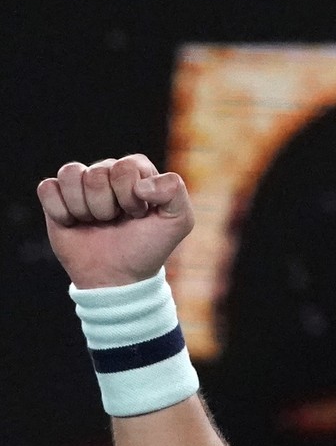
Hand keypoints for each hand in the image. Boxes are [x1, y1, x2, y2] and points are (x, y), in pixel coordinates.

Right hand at [37, 155, 192, 288]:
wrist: (117, 277)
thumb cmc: (148, 247)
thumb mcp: (178, 222)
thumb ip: (174, 192)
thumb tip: (141, 184)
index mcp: (137, 171)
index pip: (126, 167)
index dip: (130, 195)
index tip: (138, 215)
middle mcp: (108, 171)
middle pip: (97, 173)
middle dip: (107, 206)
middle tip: (115, 221)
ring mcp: (81, 183)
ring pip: (70, 175)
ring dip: (84, 208)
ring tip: (96, 222)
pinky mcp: (56, 197)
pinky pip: (47, 188)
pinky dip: (60, 211)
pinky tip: (74, 223)